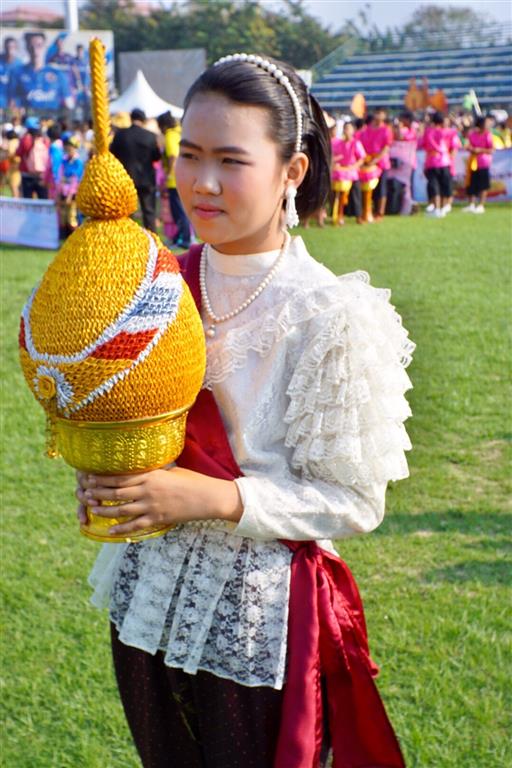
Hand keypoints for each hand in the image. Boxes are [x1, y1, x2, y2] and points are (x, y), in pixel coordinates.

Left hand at [76, 467, 242, 536]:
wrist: (206, 497)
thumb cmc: (190, 481)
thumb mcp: (170, 471)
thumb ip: (153, 472)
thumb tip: (140, 468)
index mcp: (150, 475)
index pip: (121, 476)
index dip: (103, 478)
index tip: (90, 477)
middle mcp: (148, 490)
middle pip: (117, 492)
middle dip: (98, 493)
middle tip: (85, 493)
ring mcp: (152, 505)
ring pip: (122, 509)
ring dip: (105, 510)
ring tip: (92, 509)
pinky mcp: (157, 519)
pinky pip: (135, 525)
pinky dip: (122, 528)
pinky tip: (110, 530)